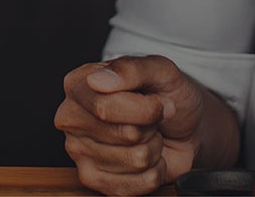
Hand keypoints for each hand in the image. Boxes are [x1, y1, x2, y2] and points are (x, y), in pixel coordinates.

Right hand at [55, 56, 210, 195]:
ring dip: (154, 148)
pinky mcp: (93, 180)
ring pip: (136, 159)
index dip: (146, 108)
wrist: (182, 125)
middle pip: (126, 134)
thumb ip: (130, 68)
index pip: (106, 107)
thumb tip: (98, 80)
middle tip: (151, 119)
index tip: (161, 101)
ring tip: (148, 135)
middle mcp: (72, 117)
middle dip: (152, 127)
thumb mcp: (159, 70)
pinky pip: (137, 185)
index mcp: (79, 84)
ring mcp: (79, 151)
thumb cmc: (166, 94)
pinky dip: (154, 171)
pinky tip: (147, 157)